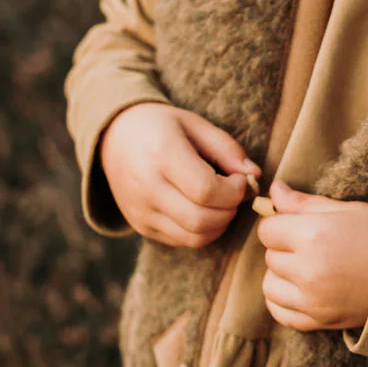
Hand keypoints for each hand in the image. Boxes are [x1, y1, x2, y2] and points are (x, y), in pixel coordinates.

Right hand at [99, 103, 260, 246]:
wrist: (113, 137)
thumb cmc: (161, 127)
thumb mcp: (195, 125)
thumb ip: (228, 150)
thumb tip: (254, 176)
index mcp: (161, 154)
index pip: (206, 190)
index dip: (234, 190)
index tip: (238, 179)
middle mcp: (146, 187)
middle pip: (201, 219)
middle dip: (229, 210)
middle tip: (232, 194)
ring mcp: (141, 211)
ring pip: (194, 237)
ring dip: (219, 224)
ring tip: (220, 202)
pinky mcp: (141, 226)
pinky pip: (182, 241)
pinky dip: (202, 232)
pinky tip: (203, 210)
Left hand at [256, 179, 367, 332]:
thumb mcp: (347, 210)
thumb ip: (304, 203)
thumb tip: (274, 190)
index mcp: (314, 236)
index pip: (268, 229)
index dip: (281, 224)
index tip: (298, 225)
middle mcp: (308, 270)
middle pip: (270, 256)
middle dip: (284, 248)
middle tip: (311, 245)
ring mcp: (313, 300)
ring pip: (270, 285)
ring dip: (282, 275)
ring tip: (306, 267)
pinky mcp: (319, 321)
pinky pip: (281, 313)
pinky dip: (284, 302)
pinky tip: (300, 290)